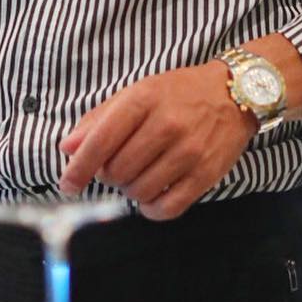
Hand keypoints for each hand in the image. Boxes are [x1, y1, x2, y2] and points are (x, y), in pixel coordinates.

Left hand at [57, 62, 254, 221]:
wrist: (234, 93)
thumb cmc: (179, 93)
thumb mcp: (137, 93)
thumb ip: (99, 119)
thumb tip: (68, 147)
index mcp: (144, 100)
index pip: (101, 141)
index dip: (78, 167)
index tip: (67, 184)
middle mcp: (167, 125)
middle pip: (117, 171)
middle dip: (108, 175)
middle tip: (116, 166)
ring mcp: (189, 151)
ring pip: (139, 191)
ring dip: (129, 190)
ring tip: (137, 175)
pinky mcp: (206, 174)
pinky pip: (168, 208)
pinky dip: (151, 208)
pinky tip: (150, 195)